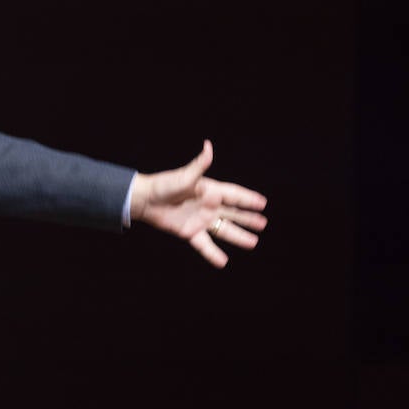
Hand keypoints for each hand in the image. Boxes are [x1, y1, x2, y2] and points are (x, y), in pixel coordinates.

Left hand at [129, 140, 267, 268]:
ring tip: (253, 242)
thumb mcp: (184, 176)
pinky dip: (213, 254)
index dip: (248, 199)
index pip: (234, 195)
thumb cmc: (164, 185)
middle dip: (248, 219)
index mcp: (210, 191)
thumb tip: (208, 146)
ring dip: (238, 236)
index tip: (263, 203)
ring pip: (224, 230)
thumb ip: (199, 165)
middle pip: (233, 214)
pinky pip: (204, 245)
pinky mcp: (190, 232)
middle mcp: (208, 206)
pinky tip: (223, 262)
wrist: (144, 200)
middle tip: (263, 224)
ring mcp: (200, 220)